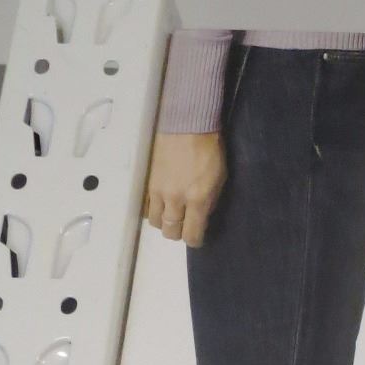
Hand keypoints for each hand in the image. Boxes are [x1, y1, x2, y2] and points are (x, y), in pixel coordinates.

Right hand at [145, 132, 226, 247]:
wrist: (187, 124)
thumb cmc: (209, 150)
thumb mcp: (219, 180)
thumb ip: (209, 202)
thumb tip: (200, 217)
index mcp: (197, 200)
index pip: (191, 236)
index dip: (195, 240)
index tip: (197, 236)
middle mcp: (175, 199)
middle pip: (170, 232)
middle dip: (178, 232)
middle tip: (184, 224)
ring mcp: (158, 190)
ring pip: (155, 221)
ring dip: (164, 221)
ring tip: (171, 213)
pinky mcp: (147, 180)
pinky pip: (145, 205)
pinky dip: (152, 209)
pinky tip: (160, 202)